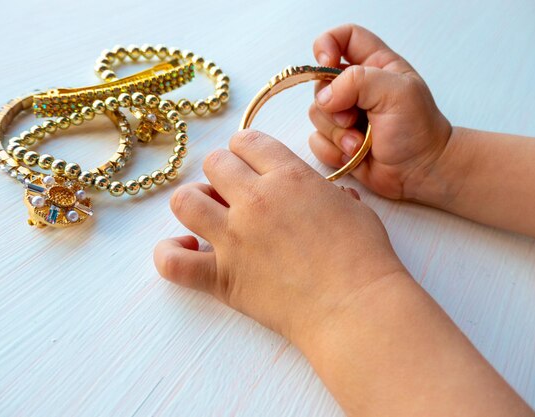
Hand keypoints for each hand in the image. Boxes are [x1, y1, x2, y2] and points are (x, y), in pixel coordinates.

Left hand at [154, 130, 406, 345]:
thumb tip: (323, 195)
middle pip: (214, 163)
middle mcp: (254, 200)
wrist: (355, 307)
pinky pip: (172, 262)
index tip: (250, 163)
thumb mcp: (353, 208)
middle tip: (235, 192)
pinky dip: (169, 253)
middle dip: (222, 173)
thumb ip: (327, 194)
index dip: (245, 149)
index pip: (247, 141)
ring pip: (184, 201)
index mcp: (288, 177)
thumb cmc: (364, 259)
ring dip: (193, 203)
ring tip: (209, 215)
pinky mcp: (222, 277)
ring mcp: (233, 238)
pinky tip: (185, 248)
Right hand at [309, 24, 451, 200]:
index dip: (327, 45)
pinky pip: (316, 141)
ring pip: (316, 114)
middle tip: (352, 118)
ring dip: (336, 133)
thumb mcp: (396, 93)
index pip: (342, 37)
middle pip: (320, 82)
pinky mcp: (339, 140)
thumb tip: (325, 97)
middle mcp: (357, 87)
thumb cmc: (418, 129)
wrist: (422, 171)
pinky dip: (332, 151)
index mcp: (375, 65)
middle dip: (331, 105)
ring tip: (360, 144)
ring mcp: (346, 114)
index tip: (325, 64)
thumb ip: (357, 82)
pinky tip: (354, 156)